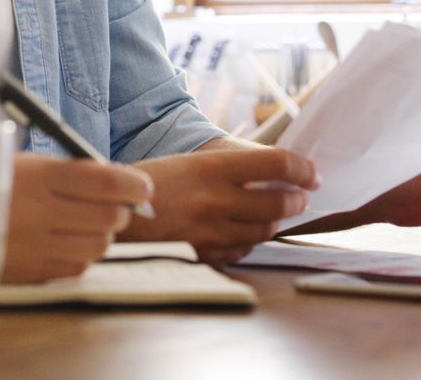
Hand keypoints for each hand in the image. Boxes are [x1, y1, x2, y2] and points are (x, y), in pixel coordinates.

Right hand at [0, 153, 153, 283]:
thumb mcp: (21, 164)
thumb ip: (66, 173)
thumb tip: (117, 183)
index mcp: (38, 176)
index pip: (107, 181)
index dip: (134, 185)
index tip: (143, 187)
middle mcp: (41, 212)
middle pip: (110, 217)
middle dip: (121, 210)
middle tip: (116, 205)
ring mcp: (35, 246)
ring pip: (98, 245)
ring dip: (101, 234)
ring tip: (87, 224)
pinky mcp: (30, 272)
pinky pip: (76, 268)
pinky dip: (80, 256)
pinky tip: (66, 243)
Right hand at [120, 146, 318, 265]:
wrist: (107, 216)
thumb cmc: (147, 186)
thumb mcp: (188, 164)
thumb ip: (229, 170)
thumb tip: (274, 175)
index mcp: (210, 167)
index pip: (276, 163)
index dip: (303, 168)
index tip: (313, 174)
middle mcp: (215, 200)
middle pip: (278, 202)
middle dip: (296, 200)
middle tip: (300, 198)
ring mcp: (209, 232)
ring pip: (263, 231)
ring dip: (274, 222)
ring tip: (273, 214)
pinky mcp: (202, 256)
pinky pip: (240, 253)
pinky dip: (247, 244)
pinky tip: (241, 235)